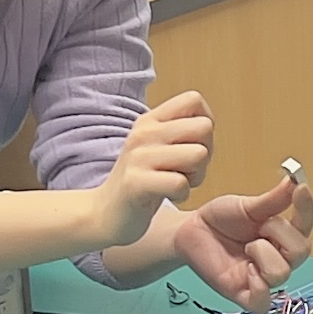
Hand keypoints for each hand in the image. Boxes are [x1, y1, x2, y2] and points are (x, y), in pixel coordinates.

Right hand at [93, 91, 215, 243]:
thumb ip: (180, 131)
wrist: (105, 214)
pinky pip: (180, 183)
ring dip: (195, 176)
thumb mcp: (157, 147)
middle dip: (205, 153)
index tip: (190, 146)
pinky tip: (167, 195)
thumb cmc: (143, 182)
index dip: (204, 125)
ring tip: (175, 183)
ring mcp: (138, 157)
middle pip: (203, 127)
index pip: (193, 100)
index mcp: (150, 120)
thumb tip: (207, 124)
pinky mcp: (136, 183)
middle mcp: (143, 133)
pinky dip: (182, 194)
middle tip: (185, 170)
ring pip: (198, 154)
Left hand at [171, 171, 308, 308]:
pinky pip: (262, 301)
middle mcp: (278, 257)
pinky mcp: (245, 295)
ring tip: (246, 247)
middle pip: (301, 252)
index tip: (300, 188)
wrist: (191, 231)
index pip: (306, 225)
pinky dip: (258, 286)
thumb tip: (295, 181)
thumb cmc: (221, 220)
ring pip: (281, 273)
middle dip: (279, 233)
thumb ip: (274, 199)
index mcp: (283, 236)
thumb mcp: (247, 206)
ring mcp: (263, 278)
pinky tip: (246, 269)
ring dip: (263, 255)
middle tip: (259, 226)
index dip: (306, 208)